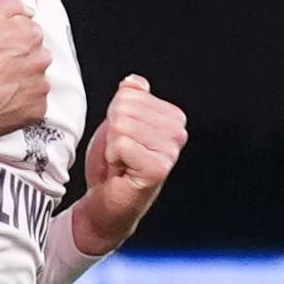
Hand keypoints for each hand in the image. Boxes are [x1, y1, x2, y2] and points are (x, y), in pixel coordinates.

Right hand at [0, 0, 51, 143]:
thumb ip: (8, 5)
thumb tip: (28, 10)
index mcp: (29, 34)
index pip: (28, 30)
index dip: (9, 38)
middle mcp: (40, 59)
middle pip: (35, 53)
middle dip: (19, 58)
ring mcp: (40, 86)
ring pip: (35, 78)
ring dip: (21, 80)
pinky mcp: (37, 110)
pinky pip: (34, 102)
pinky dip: (21, 102)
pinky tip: (0, 100)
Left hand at [73, 75, 186, 253]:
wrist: (106, 202)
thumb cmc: (114, 165)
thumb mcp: (117, 123)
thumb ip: (128, 99)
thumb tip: (134, 82)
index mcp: (172, 117)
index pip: (129, 94)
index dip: (115, 117)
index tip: (123, 140)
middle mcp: (177, 133)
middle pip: (125, 108)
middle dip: (113, 132)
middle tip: (121, 153)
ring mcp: (170, 151)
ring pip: (122, 126)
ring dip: (113, 147)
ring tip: (123, 162)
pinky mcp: (158, 169)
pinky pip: (122, 144)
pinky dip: (113, 158)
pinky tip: (123, 171)